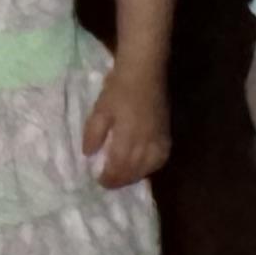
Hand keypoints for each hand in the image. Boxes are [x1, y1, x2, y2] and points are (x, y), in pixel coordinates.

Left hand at [85, 65, 171, 186]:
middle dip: (120, 180)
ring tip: (124, 177)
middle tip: (109, 183)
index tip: (99, 181)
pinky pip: (161, 158)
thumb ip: (93, 133)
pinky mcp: (166, 134)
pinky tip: (144, 167)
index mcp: (127, 137)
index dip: (109, 178)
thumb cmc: (118, 89)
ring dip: (135, 176)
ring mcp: (159, 139)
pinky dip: (152, 167)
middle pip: (134, 170)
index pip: (119, 167)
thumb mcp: (100, 109)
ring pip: (149, 167)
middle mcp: (146, 142)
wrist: (144, 71)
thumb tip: (88, 154)